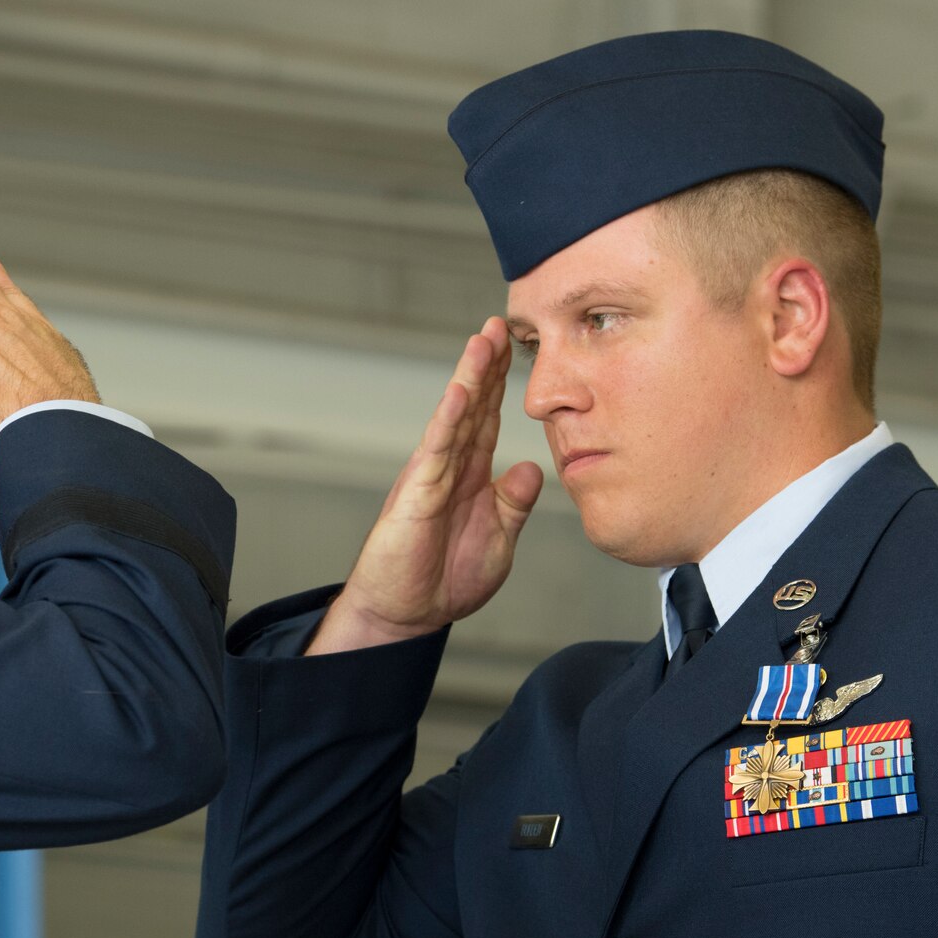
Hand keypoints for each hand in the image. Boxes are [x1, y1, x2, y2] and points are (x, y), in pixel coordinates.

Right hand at [307, 317, 543, 654]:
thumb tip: (532, 468)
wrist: (406, 616)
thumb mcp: (498, 539)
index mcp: (469, 475)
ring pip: (454, 418)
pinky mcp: (416, 494)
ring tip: (483, 339)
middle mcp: (449, 467)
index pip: (488, 419)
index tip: (516, 347)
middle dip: (486, 364)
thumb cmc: (444, 580)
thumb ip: (513, 503)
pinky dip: (447, 420)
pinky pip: (435, 450)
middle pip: (471, 405)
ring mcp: (431, 476)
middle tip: (502, 322)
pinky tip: (459, 391)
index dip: (501, 384)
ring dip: (469, 378)